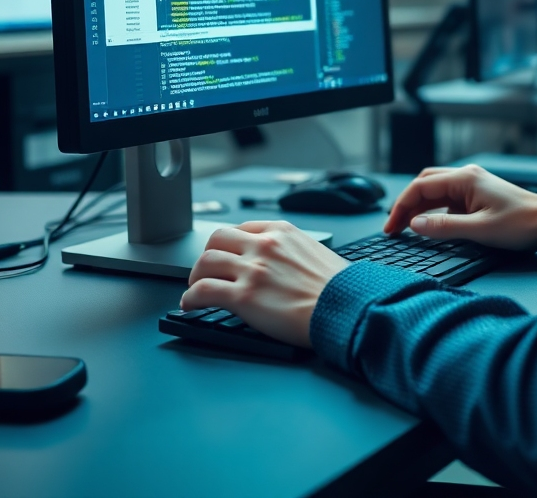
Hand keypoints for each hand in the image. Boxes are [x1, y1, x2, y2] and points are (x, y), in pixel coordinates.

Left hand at [181, 221, 348, 347]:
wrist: (346, 307)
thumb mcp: (316, 253)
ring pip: (204, 262)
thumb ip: (293, 252)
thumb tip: (283, 264)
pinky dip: (190, 298)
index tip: (225, 254)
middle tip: (205, 271)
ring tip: (194, 289)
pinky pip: (203, 291)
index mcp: (282, 232)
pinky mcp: (244, 296)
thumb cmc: (339, 287)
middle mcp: (264, 245)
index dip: (228, 244)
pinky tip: (190, 305)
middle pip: (216, 239)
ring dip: (194, 276)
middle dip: (207, 255)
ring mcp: (252, 269)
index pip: (241, 228)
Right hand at [384, 165, 536, 250]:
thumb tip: (415, 226)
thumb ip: (444, 228)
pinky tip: (430, 226)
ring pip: (435, 192)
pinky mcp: (477, 196)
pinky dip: (434, 211)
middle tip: (394, 227)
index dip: (401, 207)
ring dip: (419, 208)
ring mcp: (472, 185)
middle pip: (424, 184)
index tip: (391, 228)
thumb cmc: (521, 223)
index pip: (420, 187)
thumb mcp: (480, 230)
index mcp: (464, 179)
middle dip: (406, 204)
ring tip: (405, 228)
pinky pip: (448, 200)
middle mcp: (466, 177)